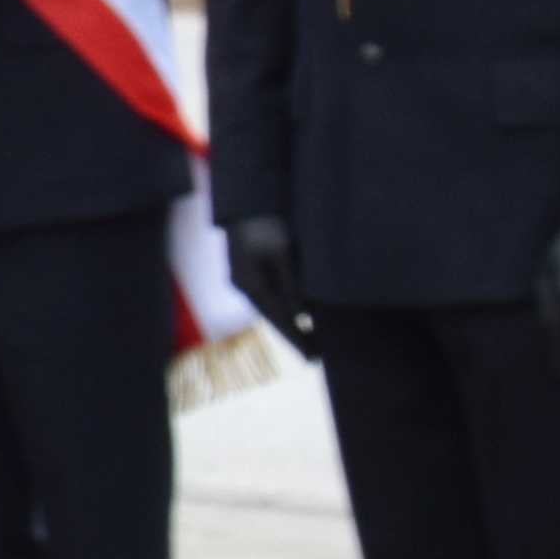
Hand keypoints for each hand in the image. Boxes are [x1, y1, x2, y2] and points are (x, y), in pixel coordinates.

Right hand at [224, 216, 321, 360]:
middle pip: (273, 318)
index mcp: (252, 285)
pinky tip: (296, 314)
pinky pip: (268, 297)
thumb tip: (301, 315)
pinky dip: (283, 308)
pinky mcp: (247, 271)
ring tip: (310, 338)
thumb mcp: (284, 253)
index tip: (313, 358)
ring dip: (289, 323)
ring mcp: (243, 279)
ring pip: (270, 308)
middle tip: (316, 354)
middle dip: (295, 336)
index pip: (279, 321)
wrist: (245, 200)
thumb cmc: (266, 223)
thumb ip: (292, 285)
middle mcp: (244, 287)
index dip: (297, 340)